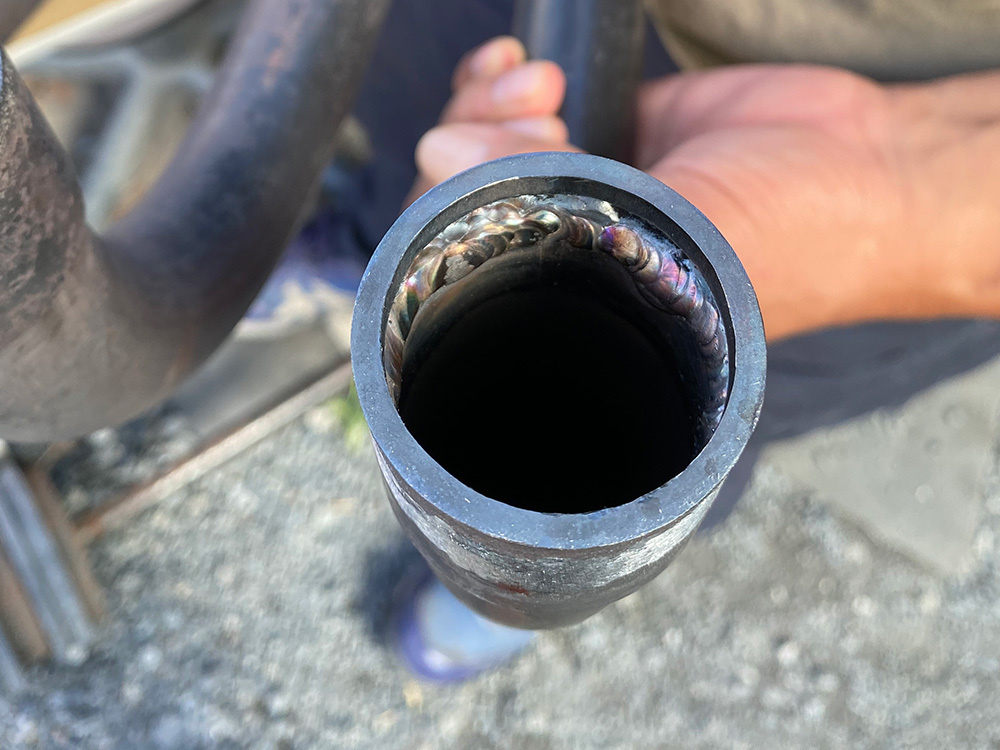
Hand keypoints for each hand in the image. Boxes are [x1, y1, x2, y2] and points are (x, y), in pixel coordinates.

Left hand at [413, 37, 999, 339]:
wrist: (866, 171)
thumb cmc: (790, 240)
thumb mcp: (672, 241)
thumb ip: (559, 203)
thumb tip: (438, 152)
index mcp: (570, 312)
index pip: (462, 268)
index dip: (447, 204)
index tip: (475, 160)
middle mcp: (566, 256)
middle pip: (460, 200)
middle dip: (475, 142)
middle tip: (539, 120)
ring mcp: (581, 191)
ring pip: (481, 147)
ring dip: (488, 104)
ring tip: (543, 88)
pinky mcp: (602, 134)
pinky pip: (520, 109)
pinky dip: (502, 82)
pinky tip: (518, 66)